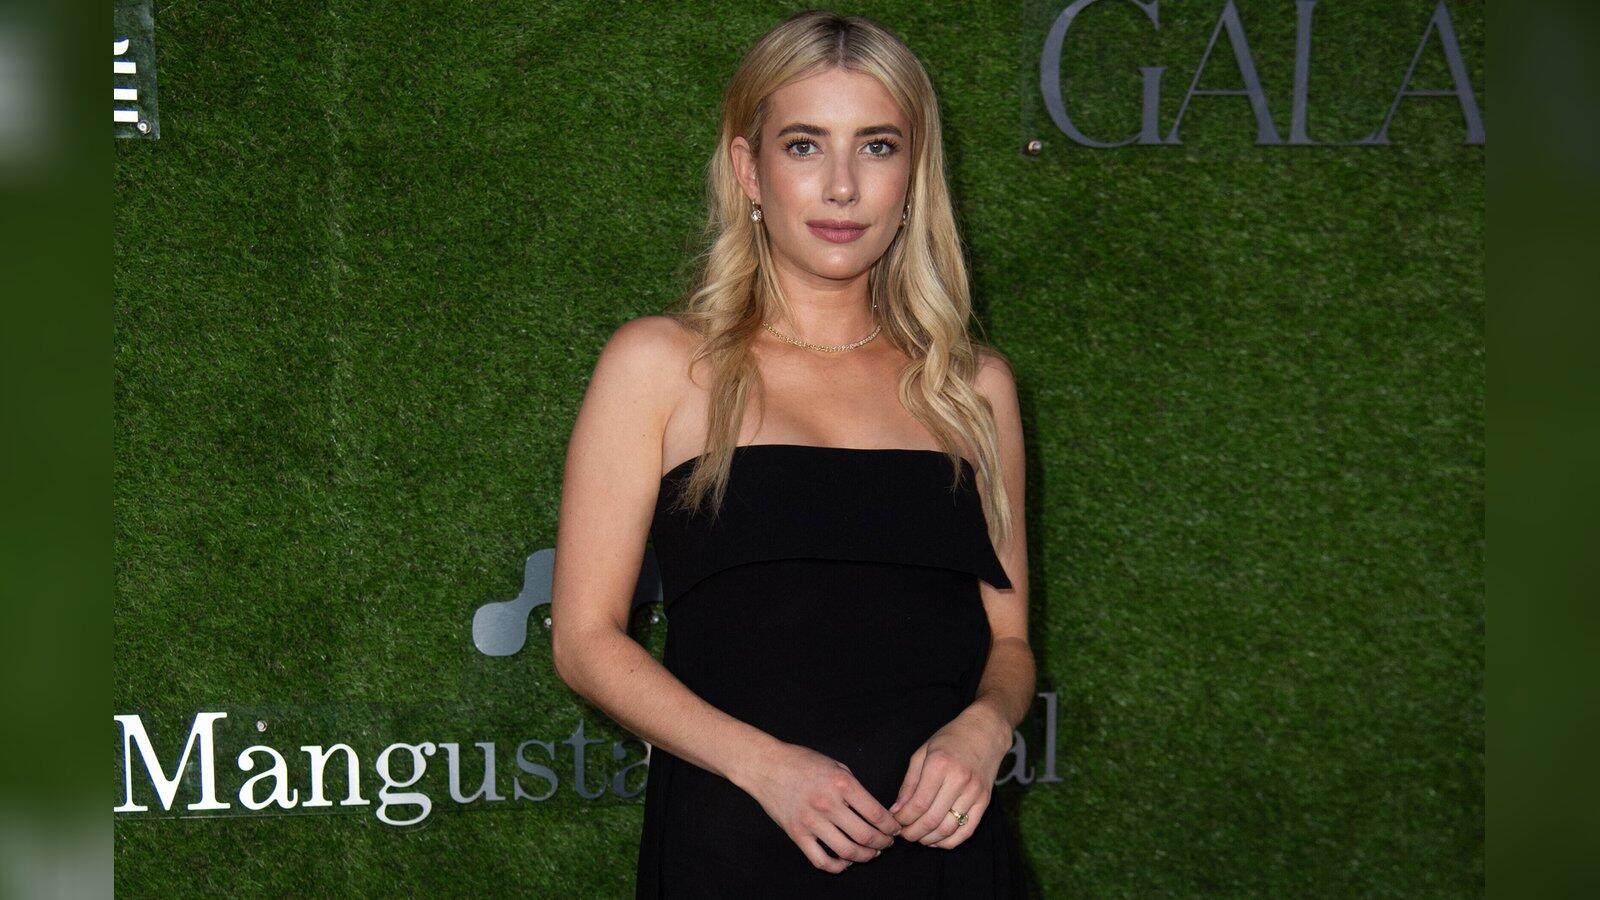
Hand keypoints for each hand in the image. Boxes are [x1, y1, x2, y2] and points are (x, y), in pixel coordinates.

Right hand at [740, 742, 900, 872]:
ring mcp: (811, 821)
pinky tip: (845, 861)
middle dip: (883, 843)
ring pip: (847, 851)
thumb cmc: (801, 762)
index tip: (895, 829)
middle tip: (887, 843)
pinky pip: (821, 860)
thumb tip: (871, 809)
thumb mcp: (835, 765)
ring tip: (871, 853)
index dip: (891, 826)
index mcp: (842, 784)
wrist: (766, 766)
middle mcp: (828, 804)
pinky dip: (837, 866)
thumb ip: (853, 786)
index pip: (876, 814)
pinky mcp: (797, 834)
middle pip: (866, 835)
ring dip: (865, 856)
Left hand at [889, 703, 1013, 848]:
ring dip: (929, 839)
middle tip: (904, 833)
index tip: (896, 821)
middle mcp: (959, 780)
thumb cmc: (950, 740)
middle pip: (932, 819)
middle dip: (913, 833)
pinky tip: (936, 840)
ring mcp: (974, 792)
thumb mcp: (922, 753)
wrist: (985, 732)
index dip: (903, 818)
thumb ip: (909, 783)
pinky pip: (966, 831)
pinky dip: (949, 841)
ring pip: (948, 829)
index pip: (918, 803)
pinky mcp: (984, 801)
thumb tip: (896, 810)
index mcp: (939, 765)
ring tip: (918, 837)